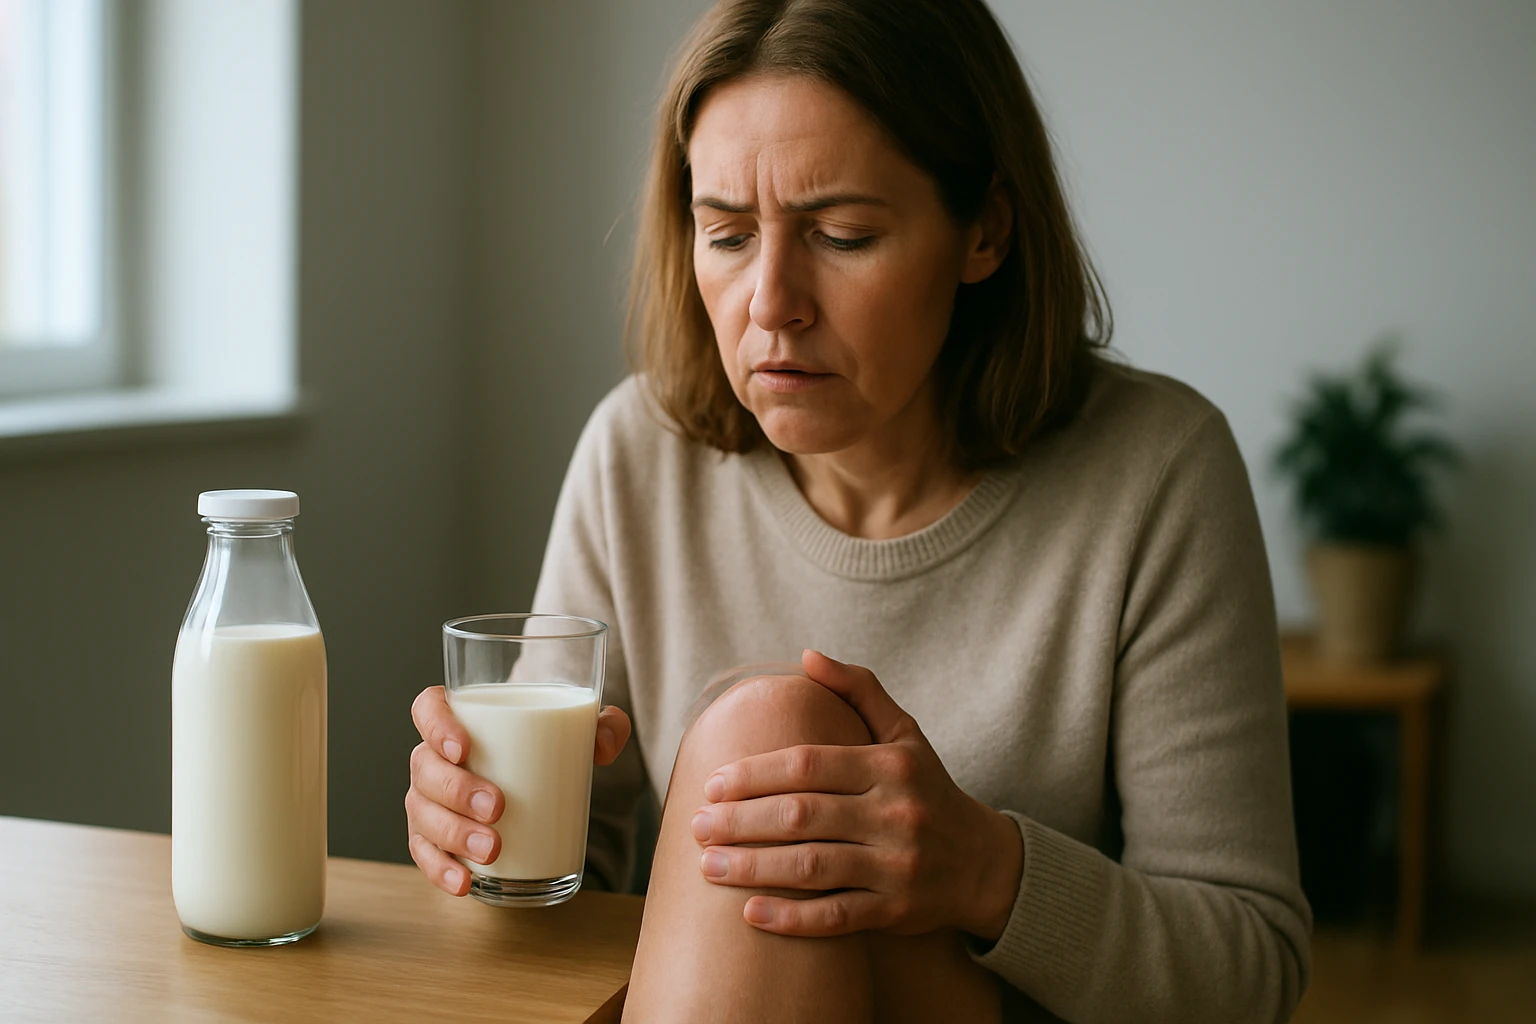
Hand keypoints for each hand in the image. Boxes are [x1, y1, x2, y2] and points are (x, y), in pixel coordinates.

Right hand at [405, 685, 631, 894]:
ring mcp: (429, 800)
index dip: (435, 725)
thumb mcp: (579, 730)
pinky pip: (425, 854)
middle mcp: (434, 758)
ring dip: (452, 834)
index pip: (428, 708)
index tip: (463, 748)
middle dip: (456, 791)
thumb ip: (605, 725)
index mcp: (459, 720)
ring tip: (491, 849)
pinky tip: (464, 883)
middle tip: (497, 807)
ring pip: (422, 813)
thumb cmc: (547, 747)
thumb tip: (604, 744)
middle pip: (425, 767)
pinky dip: (440, 870)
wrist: (539, 783)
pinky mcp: (434, 838)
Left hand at [691, 650, 1022, 939]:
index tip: (712, 783)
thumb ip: (858, 690)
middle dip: (741, 820)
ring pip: (812, 866)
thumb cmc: (927, 789)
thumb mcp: (904, 733)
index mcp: (890, 766)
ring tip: (707, 865)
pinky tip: (749, 914)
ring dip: (753, 867)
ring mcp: (898, 865)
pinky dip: (791, 918)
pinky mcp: (897, 910)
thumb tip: (807, 656)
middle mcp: (896, 813)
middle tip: (696, 825)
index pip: (809, 764)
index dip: (755, 774)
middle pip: (802, 815)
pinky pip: (837, 916)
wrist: (984, 862)